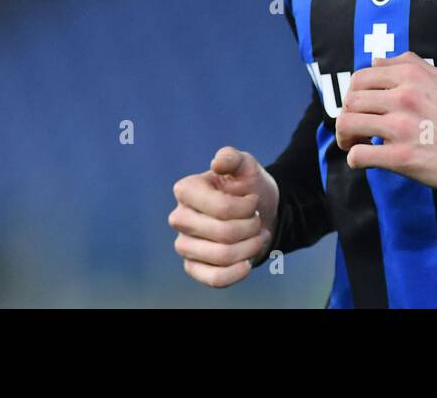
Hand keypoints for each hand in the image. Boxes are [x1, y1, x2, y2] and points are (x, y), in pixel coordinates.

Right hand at [169, 146, 277, 287]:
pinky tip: (248, 261)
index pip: (222, 208)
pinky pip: (215, 279)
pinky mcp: (193, 267)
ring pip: (223, 256)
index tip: (253, 200)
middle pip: (225, 234)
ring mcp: (184, 245)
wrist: (258, 211)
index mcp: (186, 190)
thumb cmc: (247, 186)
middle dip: (252, 227)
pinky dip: (238, 272)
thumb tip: (218, 162)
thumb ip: (233, 157)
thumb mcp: (246, 166)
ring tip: (258, 236)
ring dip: (251, 247)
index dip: (247, 207)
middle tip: (257, 219)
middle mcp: (179, 218)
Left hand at [336, 51, 436, 191]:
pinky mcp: (402, 157)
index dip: (352, 93)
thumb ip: (408, 63)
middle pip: (351, 101)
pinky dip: (355, 158)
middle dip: (345, 115)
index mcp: (411, 76)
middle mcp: (404, 98)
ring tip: (353, 143)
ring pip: (349, 125)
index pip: (360, 78)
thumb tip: (376, 61)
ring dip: (345, 137)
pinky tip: (363, 159)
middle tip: (352, 127)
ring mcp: (402, 128)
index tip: (357, 107)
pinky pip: (360, 155)